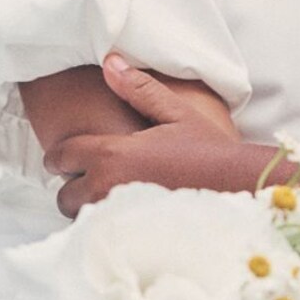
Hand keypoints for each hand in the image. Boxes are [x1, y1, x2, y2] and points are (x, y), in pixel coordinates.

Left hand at [45, 59, 255, 219]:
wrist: (238, 187)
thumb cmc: (209, 150)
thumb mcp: (175, 112)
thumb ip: (138, 89)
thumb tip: (110, 62)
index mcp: (112, 154)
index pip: (61, 156)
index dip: (61, 156)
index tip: (69, 158)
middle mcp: (108, 187)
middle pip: (64, 196)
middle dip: (74, 187)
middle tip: (95, 179)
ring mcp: (118, 216)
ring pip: (80, 218)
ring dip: (88, 208)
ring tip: (110, 198)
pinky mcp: (132, 237)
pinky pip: (101, 236)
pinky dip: (105, 227)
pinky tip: (124, 218)